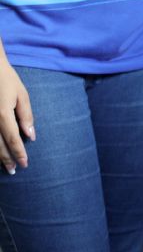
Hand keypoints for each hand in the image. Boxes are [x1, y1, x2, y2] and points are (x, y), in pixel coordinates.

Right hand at [0, 56, 31, 173]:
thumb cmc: (6, 80)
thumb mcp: (21, 95)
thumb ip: (26, 116)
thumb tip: (31, 136)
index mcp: (2, 114)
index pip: (13, 139)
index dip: (19, 153)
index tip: (25, 164)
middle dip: (6, 159)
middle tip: (14, 170)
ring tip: (3, 167)